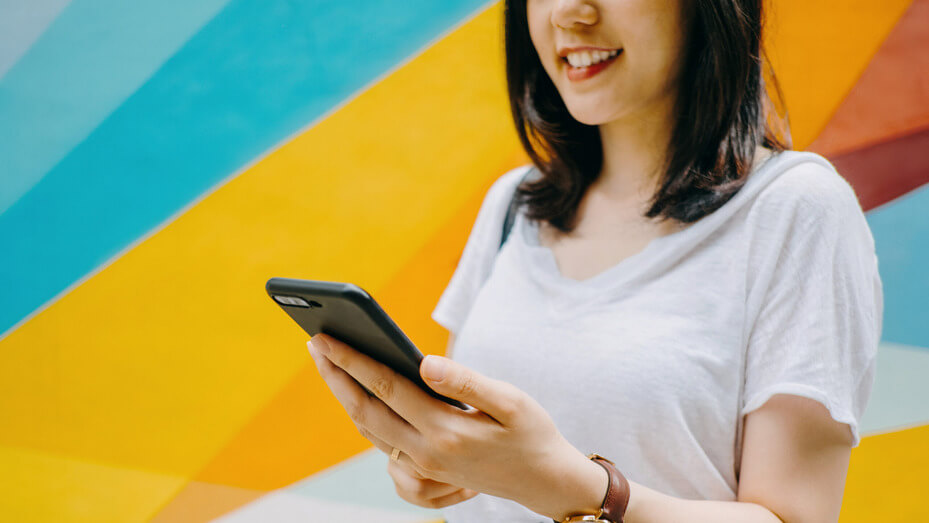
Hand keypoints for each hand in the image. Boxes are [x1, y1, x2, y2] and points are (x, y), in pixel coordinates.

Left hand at [306, 333, 605, 519]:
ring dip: (346, 397)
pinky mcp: (424, 474)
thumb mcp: (510, 401)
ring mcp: (423, 468)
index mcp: (445, 431)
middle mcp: (426, 454)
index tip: (326, 338)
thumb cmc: (532, 434)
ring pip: (369, 431)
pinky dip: (366, 423)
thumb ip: (465, 381)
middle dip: (336, 377)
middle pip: (364, 411)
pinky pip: (383, 449)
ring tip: (331, 365)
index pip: (386, 387)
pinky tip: (364, 400)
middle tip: (314, 344)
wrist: (545, 481)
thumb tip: (424, 362)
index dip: (352, 360)